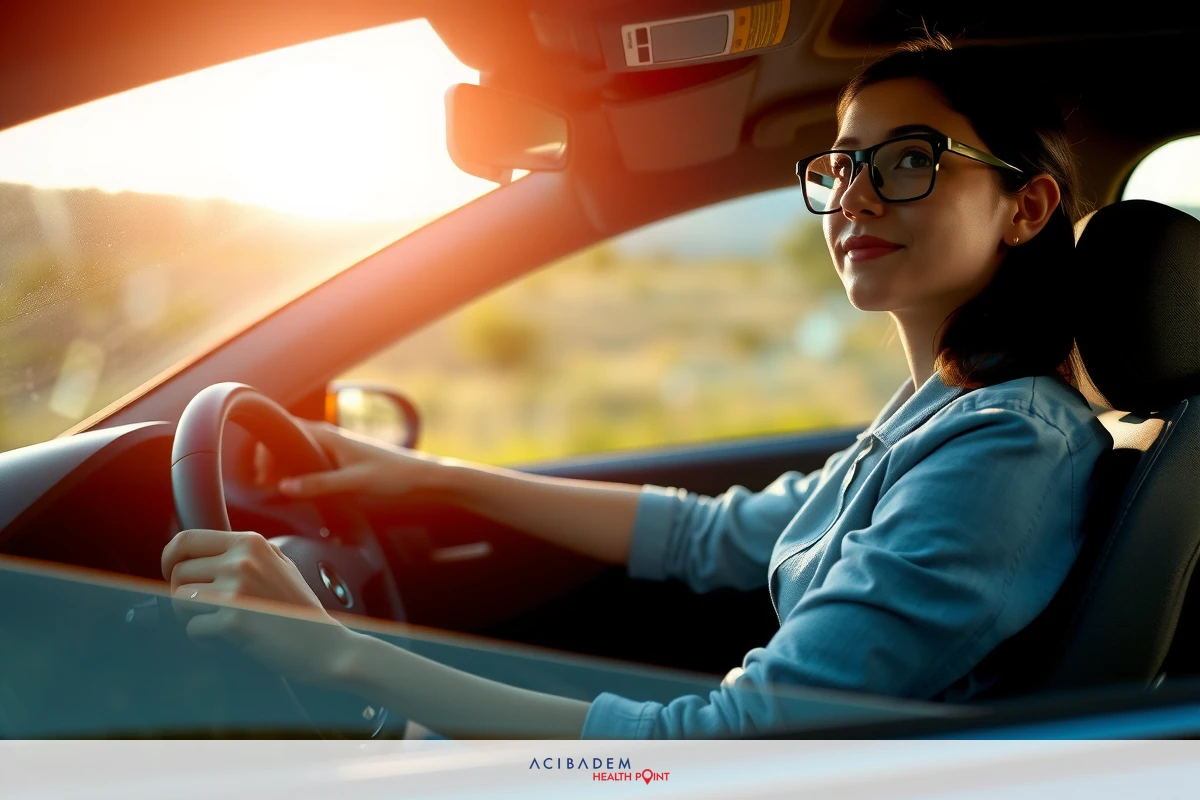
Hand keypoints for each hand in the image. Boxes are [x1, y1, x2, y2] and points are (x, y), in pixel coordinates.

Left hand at [161, 528, 356, 684]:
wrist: (324, 646)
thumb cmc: (299, 610)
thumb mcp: (277, 565)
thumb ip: (244, 553)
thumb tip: (199, 553)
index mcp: (250, 542)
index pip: (186, 539)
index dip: (169, 557)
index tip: (171, 573)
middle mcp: (242, 560)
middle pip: (177, 572)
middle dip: (182, 594)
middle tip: (202, 609)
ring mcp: (237, 589)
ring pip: (179, 600)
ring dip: (191, 617)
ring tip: (217, 624)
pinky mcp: (233, 621)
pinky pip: (192, 628)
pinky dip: (203, 639)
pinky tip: (226, 640)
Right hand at [255, 419, 450, 500]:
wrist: (424, 477)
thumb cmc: (394, 476)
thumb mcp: (354, 483)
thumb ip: (318, 485)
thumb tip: (283, 488)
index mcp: (327, 436)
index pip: (283, 432)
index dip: (264, 451)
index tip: (261, 476)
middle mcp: (329, 436)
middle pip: (286, 441)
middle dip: (269, 459)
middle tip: (264, 485)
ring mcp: (335, 447)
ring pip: (298, 451)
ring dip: (284, 466)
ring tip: (275, 487)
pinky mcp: (342, 459)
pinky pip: (310, 460)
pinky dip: (299, 471)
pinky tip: (299, 488)